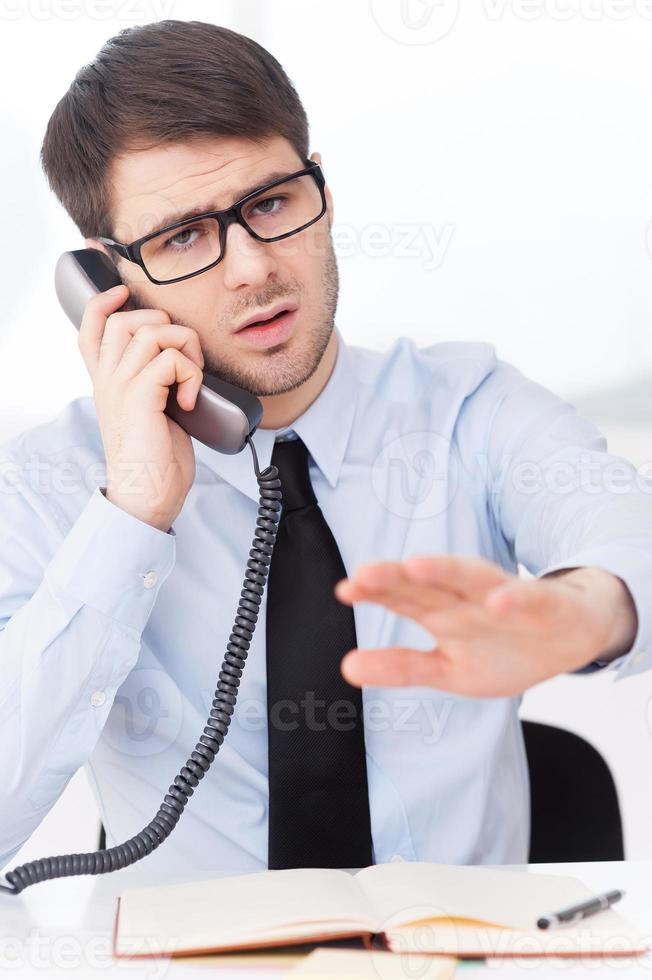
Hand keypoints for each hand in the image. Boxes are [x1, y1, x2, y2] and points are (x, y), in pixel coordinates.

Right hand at [78, 283, 203, 530]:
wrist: (147, 495)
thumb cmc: (156, 460)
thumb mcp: (152, 412)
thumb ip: (154, 383)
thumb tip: (181, 362)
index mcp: (107, 382)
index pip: (91, 328)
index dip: (105, 302)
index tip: (124, 293)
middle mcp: (108, 379)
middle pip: (125, 319)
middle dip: (166, 325)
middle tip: (186, 359)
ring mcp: (122, 385)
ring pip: (153, 331)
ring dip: (186, 348)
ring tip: (191, 381)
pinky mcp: (140, 396)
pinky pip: (171, 358)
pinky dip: (192, 373)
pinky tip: (190, 400)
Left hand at [334, 556, 637, 696]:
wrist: (572, 634)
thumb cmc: (503, 647)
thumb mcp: (448, 669)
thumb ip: (401, 667)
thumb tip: (347, 668)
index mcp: (443, 611)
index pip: (403, 598)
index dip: (375, 593)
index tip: (343, 590)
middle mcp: (467, 598)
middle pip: (428, 584)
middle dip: (397, 578)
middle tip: (363, 574)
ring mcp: (504, 597)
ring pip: (471, 578)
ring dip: (446, 571)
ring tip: (416, 566)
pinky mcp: (542, 605)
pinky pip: (527, 600)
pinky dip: (514, 599)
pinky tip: (499, 601)